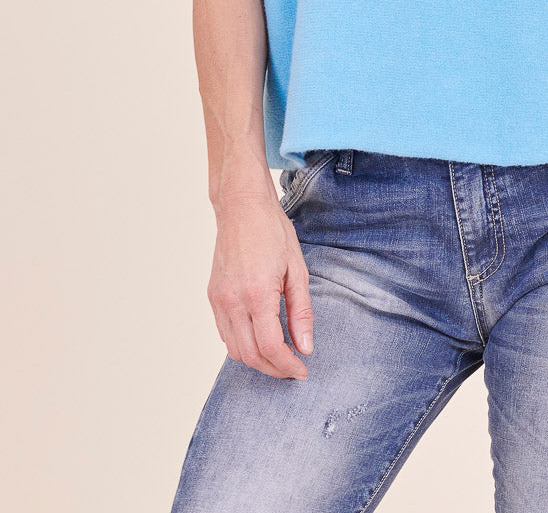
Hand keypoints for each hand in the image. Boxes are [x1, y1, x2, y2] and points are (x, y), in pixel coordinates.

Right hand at [207, 191, 313, 379]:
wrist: (241, 207)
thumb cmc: (272, 231)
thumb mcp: (297, 269)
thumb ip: (301, 311)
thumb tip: (305, 347)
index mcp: (257, 294)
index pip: (271, 347)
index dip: (288, 366)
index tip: (302, 370)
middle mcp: (232, 301)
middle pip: (250, 355)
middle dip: (273, 369)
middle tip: (293, 368)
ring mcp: (218, 300)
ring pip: (234, 349)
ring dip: (257, 360)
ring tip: (279, 355)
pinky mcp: (212, 297)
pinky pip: (224, 334)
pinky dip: (242, 345)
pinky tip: (260, 337)